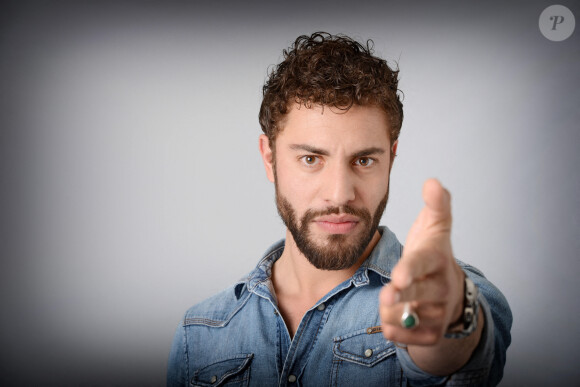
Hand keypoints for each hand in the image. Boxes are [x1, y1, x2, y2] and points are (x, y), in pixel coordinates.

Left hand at [379, 179, 464, 344]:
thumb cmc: (432, 254)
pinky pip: (403, 337)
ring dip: (389, 310)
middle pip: (415, 293)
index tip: (398, 276)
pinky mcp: (432, 333)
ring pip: (403, 316)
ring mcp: (439, 313)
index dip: (411, 270)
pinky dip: (391, 329)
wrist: (448, 291)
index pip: (422, 263)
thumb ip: (435, 205)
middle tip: (387, 296)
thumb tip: (433, 182)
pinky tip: (395, 316)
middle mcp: (441, 288)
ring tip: (393, 298)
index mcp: (436, 259)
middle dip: (400, 295)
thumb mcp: (435, 228)